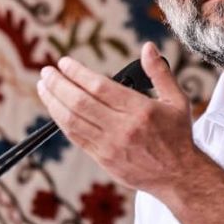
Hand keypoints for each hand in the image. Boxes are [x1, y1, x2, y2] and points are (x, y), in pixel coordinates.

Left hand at [36, 41, 199, 194]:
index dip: (77, 73)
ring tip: (44, 86)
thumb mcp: (177, 100)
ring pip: (72, 121)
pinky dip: (61, 121)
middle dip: (58, 84)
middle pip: (80, 103)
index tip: (64, 62)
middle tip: (46, 71)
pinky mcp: (103, 160)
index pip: (99, 87)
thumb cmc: (178, 135)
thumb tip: (147, 47)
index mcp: (140, 110)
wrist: (179, 176)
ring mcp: (110, 146)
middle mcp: (122, 128)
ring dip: (53, 102)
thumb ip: (160, 72)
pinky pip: (76, 137)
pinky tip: (55, 108)